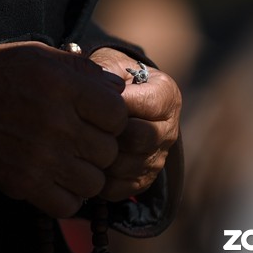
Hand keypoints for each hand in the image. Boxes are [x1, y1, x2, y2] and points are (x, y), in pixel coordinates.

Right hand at [0, 41, 128, 217]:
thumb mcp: (37, 54)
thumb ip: (79, 68)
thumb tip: (115, 84)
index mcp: (61, 86)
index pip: (118, 113)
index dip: (112, 115)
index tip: (98, 114)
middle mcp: (56, 123)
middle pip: (109, 149)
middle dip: (101, 143)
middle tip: (83, 136)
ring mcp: (42, 157)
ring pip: (94, 181)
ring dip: (87, 172)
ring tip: (71, 159)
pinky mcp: (25, 184)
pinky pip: (68, 205)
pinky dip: (68, 195)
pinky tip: (57, 178)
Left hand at [88, 47, 181, 200]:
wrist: (117, 100)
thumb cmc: (112, 78)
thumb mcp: (111, 64)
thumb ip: (107, 75)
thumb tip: (95, 92)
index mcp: (167, 95)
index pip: (147, 104)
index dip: (117, 104)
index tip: (93, 100)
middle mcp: (169, 129)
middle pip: (138, 138)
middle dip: (109, 133)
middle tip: (84, 124)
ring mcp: (159, 157)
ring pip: (127, 165)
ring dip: (102, 156)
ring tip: (83, 142)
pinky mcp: (144, 179)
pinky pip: (120, 187)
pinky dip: (99, 178)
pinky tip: (87, 160)